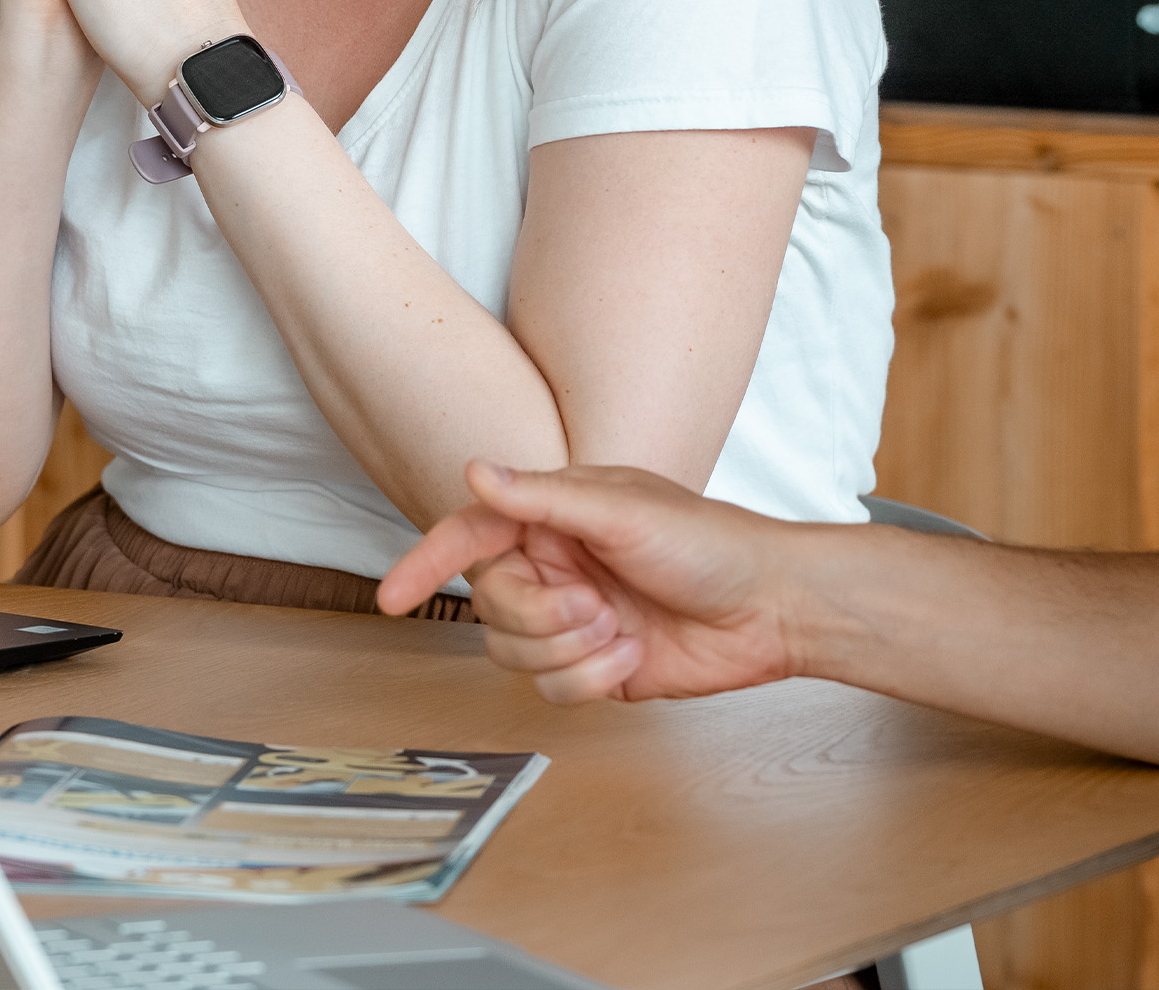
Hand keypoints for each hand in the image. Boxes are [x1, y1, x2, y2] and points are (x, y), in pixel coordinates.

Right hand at [376, 462, 805, 703]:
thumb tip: (474, 470)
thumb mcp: (623, 510)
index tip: (389, 597)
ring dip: (563, 652)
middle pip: (490, 604)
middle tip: (591, 606)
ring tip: (617, 632)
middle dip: (536, 616)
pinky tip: (631, 661)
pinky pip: (551, 689)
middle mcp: (556, 564)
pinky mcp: (593, 665)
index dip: (426, 562)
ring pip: (512, 653)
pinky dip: (588, 681)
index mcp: (555, 515)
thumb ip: (543, 496)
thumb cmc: (708, 543)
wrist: (770, 609)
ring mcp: (572, 616)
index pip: (470, 533)